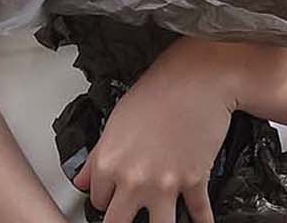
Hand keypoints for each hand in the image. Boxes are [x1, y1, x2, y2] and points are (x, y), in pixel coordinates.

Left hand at [75, 39, 260, 222]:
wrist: (197, 78)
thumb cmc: (157, 91)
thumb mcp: (116, 121)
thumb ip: (97, 157)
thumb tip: (84, 179)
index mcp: (110, 163)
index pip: (97, 201)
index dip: (105, 199)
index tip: (111, 198)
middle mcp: (135, 179)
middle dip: (121, 221)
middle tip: (127, 217)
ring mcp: (166, 184)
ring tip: (159, 221)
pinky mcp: (195, 182)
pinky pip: (199, 214)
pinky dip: (201, 221)